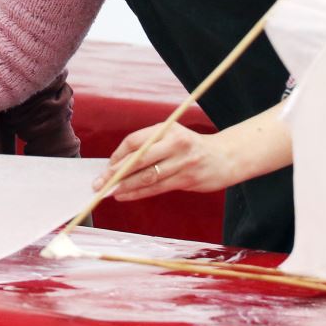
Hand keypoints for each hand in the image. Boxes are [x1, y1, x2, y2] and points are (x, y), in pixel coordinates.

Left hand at [92, 121, 240, 201]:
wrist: (225, 157)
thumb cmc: (190, 146)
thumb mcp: (172, 135)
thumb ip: (149, 144)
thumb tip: (118, 162)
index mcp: (168, 129)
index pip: (136, 141)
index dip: (119, 154)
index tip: (107, 165)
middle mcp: (175, 144)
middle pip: (139, 160)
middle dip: (117, 172)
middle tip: (100, 182)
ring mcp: (182, 163)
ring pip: (147, 177)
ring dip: (126, 186)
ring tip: (110, 192)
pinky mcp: (187, 180)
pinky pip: (157, 188)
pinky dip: (138, 193)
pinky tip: (125, 196)